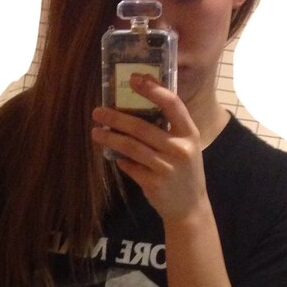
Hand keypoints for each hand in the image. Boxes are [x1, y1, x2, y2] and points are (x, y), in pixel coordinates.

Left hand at [91, 76, 207, 223]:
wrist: (190, 207)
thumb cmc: (184, 170)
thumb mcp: (186, 146)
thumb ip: (169, 129)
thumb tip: (136, 108)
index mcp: (190, 133)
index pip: (172, 104)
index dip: (153, 89)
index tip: (133, 79)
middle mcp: (179, 148)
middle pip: (142, 127)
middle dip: (116, 117)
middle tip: (98, 112)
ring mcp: (166, 167)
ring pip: (131, 147)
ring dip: (110, 138)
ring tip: (96, 132)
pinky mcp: (154, 183)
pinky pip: (130, 167)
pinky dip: (120, 160)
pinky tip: (113, 156)